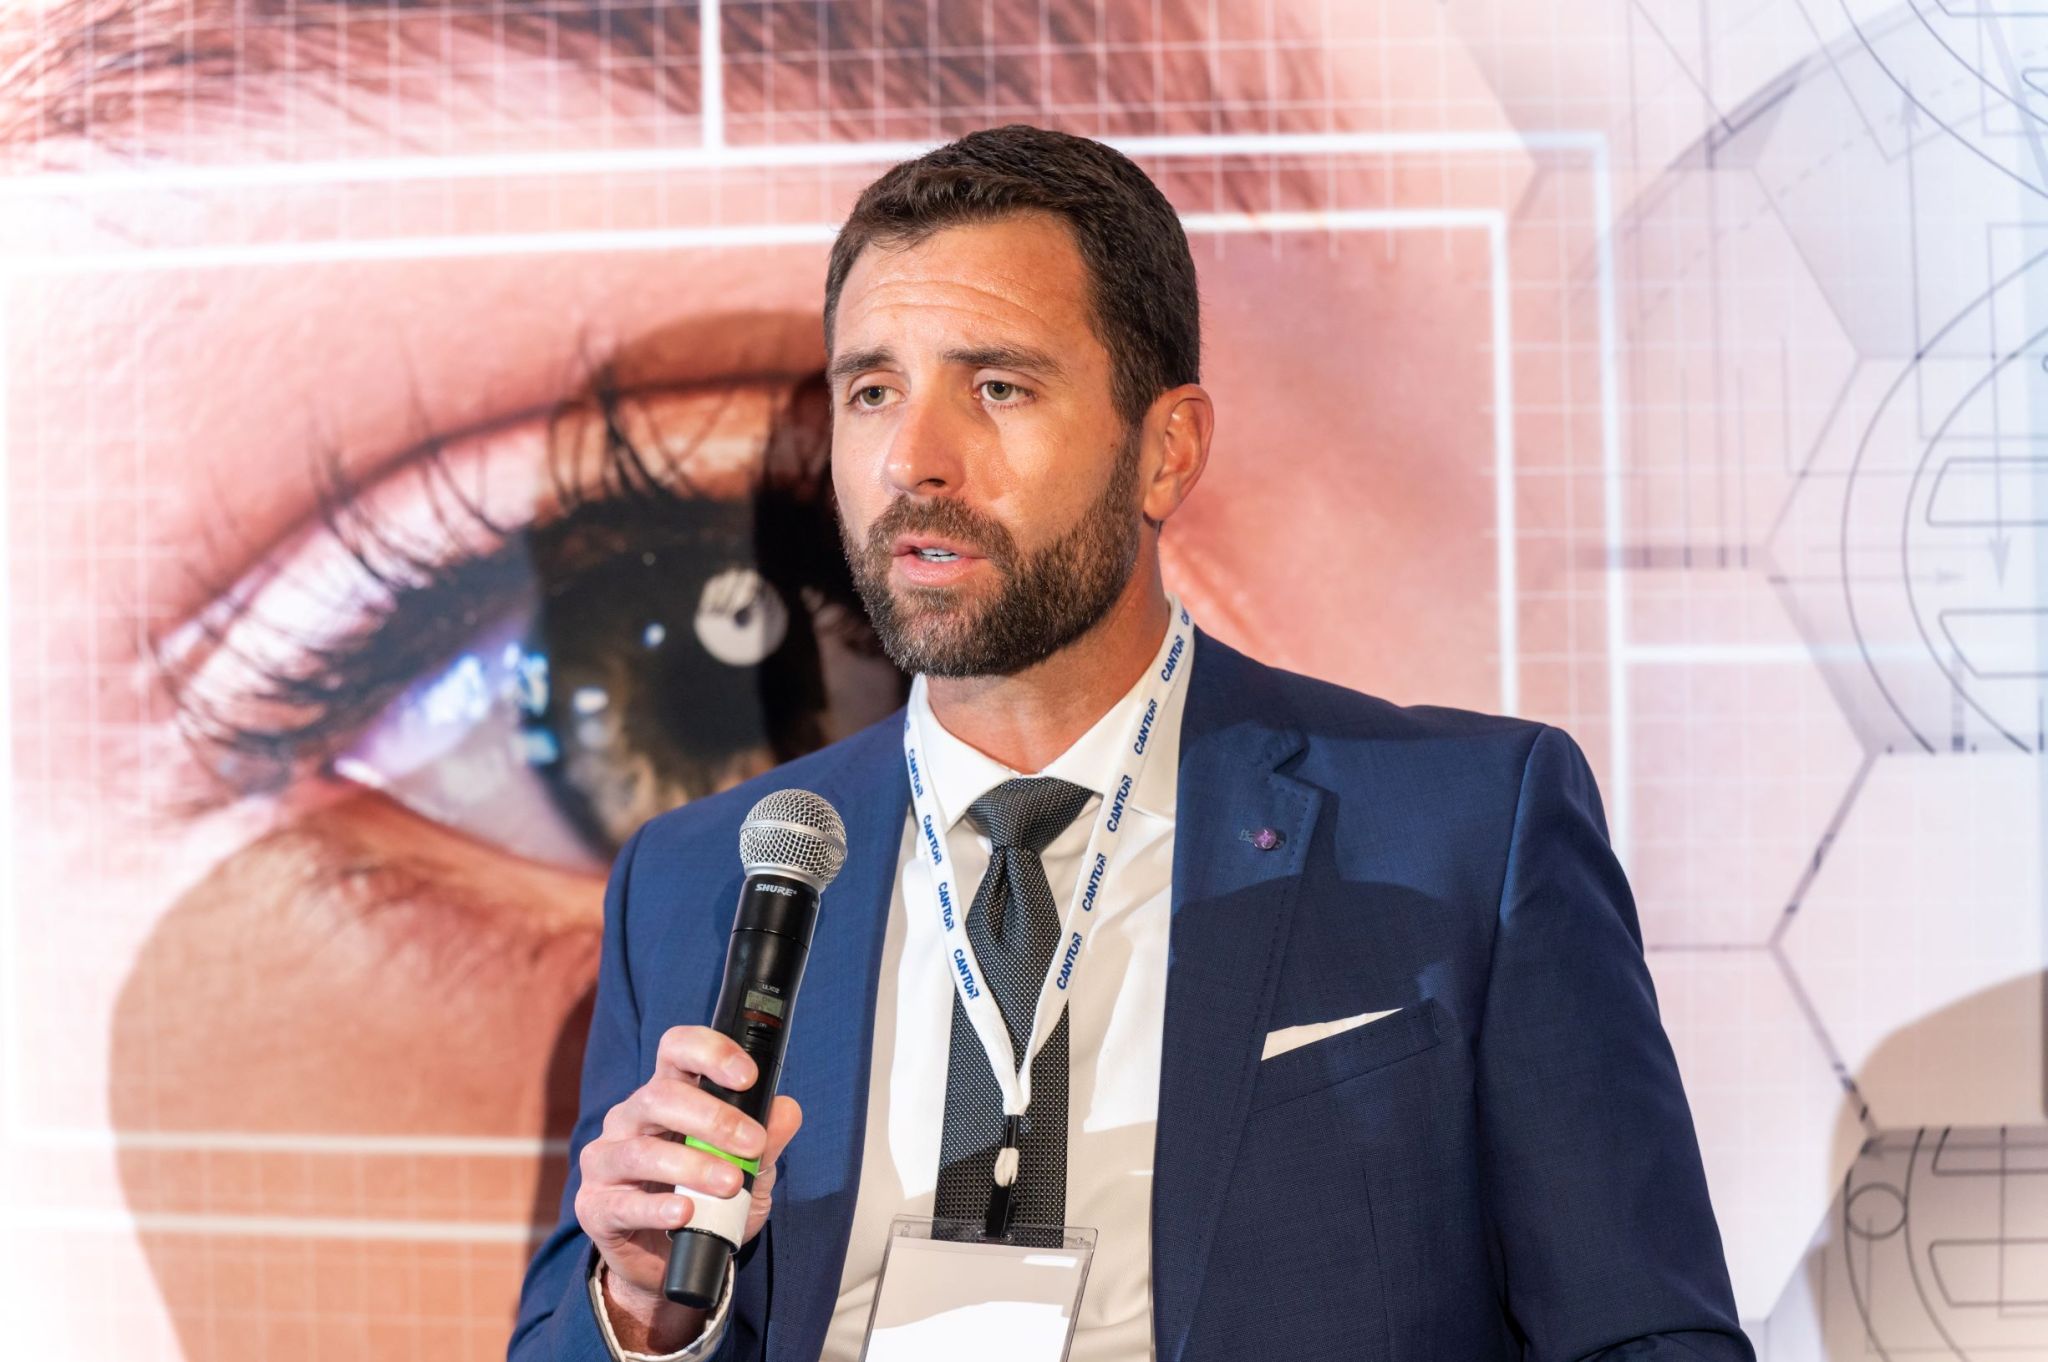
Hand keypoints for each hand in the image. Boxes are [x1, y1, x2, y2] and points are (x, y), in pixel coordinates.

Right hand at [575, 1025, 803, 1351]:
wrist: (672, 1263)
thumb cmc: (709, 1201)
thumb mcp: (751, 1170)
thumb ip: (768, 1141)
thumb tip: (787, 1111)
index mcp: (667, 1094)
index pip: (677, 1049)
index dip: (710, 1052)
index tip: (747, 1076)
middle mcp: (630, 1119)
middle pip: (661, 1097)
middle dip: (713, 1118)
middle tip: (752, 1144)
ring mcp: (606, 1161)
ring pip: (642, 1151)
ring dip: (692, 1166)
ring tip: (731, 1184)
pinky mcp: (596, 1207)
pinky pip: (623, 1204)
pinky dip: (657, 1208)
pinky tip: (684, 1212)